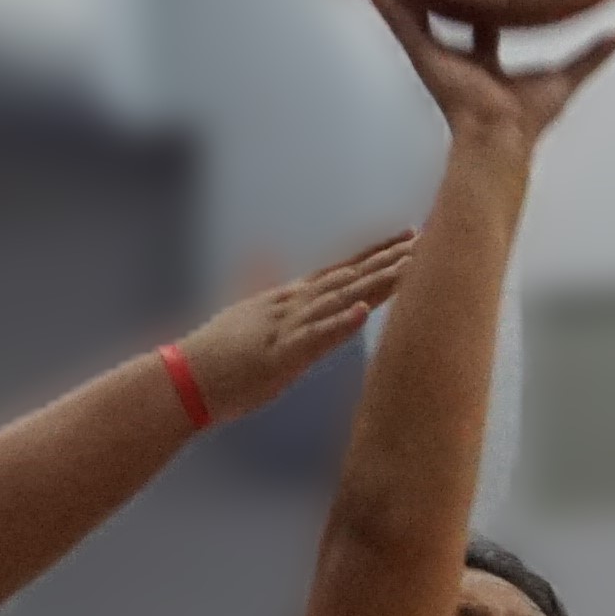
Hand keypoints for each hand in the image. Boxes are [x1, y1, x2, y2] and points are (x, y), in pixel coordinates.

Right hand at [171, 227, 409, 420]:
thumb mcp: (243, 313)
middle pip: (349, 278)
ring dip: (377, 283)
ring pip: (340, 300)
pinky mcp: (280, 355)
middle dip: (389, 260)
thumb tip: (260, 256)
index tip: (407, 235)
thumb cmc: (215, 353)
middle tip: (429, 240)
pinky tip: (365, 310)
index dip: (374, 253)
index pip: (340, 270)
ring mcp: (287, 328)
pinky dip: (340, 323)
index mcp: (288, 299)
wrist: (185, 379)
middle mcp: (292, 305)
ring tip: (412, 266)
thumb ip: (255, 282)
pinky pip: (314, 337)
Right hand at [345, 0, 614, 154]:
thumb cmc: (531, 118)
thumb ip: (597, 53)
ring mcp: (434, 52)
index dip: (484, 5)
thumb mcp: (570, 74)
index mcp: (485, 62)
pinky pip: (394, 15)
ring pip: (406, 9)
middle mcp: (455, 55)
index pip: (483, 26)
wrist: (504, 135)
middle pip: (440, 13)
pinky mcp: (421, 50)